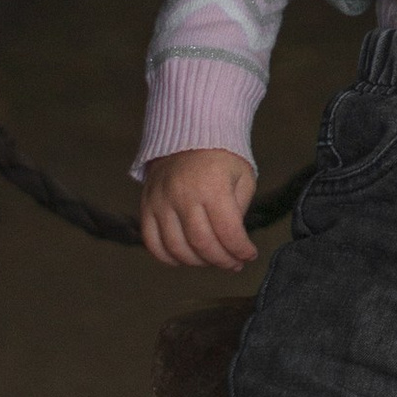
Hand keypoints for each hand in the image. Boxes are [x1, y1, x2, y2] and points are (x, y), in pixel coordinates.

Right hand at [141, 146, 257, 271]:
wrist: (189, 133)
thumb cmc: (222, 157)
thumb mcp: (243, 177)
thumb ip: (239, 210)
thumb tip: (234, 243)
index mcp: (213, 186)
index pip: (228, 232)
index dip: (241, 250)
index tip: (250, 256)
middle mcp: (184, 195)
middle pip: (202, 244)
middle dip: (222, 260)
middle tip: (234, 264)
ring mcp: (161, 201)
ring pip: (177, 248)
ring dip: (197, 262)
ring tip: (212, 260)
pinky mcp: (147, 205)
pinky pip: (152, 242)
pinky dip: (168, 257)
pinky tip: (185, 258)